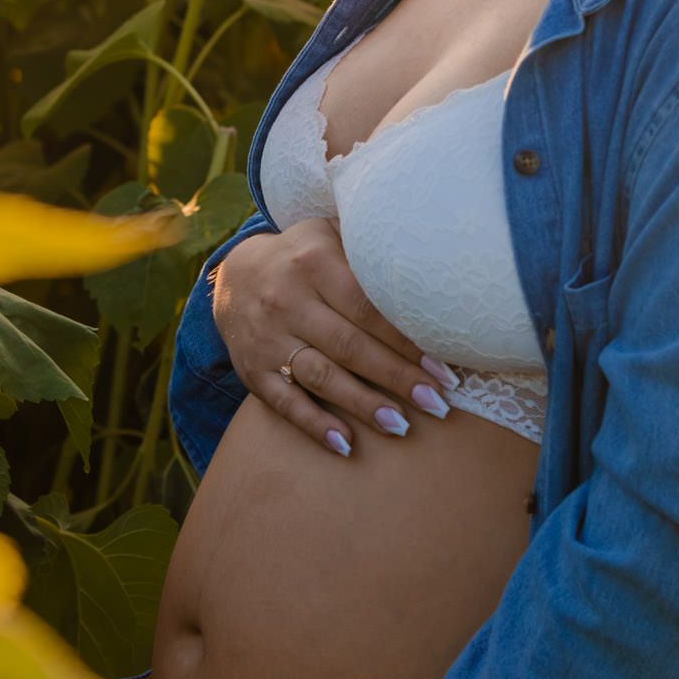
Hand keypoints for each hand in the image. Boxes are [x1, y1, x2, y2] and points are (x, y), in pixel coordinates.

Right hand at [212, 216, 458, 456]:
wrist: (235, 276)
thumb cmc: (305, 257)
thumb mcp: (332, 235)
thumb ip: (371, 251)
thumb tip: (435, 268)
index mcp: (314, 264)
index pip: (367, 308)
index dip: (406, 341)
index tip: (442, 368)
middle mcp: (288, 301)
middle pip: (350, 346)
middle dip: (397, 378)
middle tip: (437, 403)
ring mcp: (268, 339)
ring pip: (321, 377)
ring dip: (362, 404)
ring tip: (400, 426)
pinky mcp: (252, 370)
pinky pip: (285, 402)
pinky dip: (315, 425)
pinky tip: (346, 443)